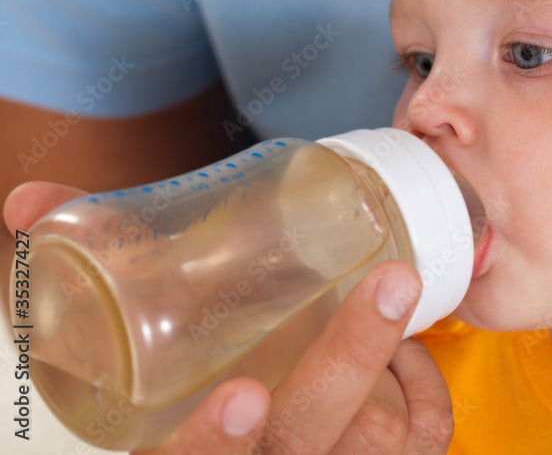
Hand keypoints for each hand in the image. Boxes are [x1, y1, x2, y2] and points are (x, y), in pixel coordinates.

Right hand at [4, 181, 454, 454]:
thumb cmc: (182, 402)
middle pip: (308, 443)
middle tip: (393, 280)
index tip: (241, 394)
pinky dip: (429, 388)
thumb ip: (89, 277)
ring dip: (395, 364)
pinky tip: (409, 350)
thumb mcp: (131, 360)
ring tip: (394, 288)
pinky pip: (426, 441)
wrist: (247, 444)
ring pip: (382, 448)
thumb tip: (28, 203)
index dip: (210, 446)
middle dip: (351, 361)